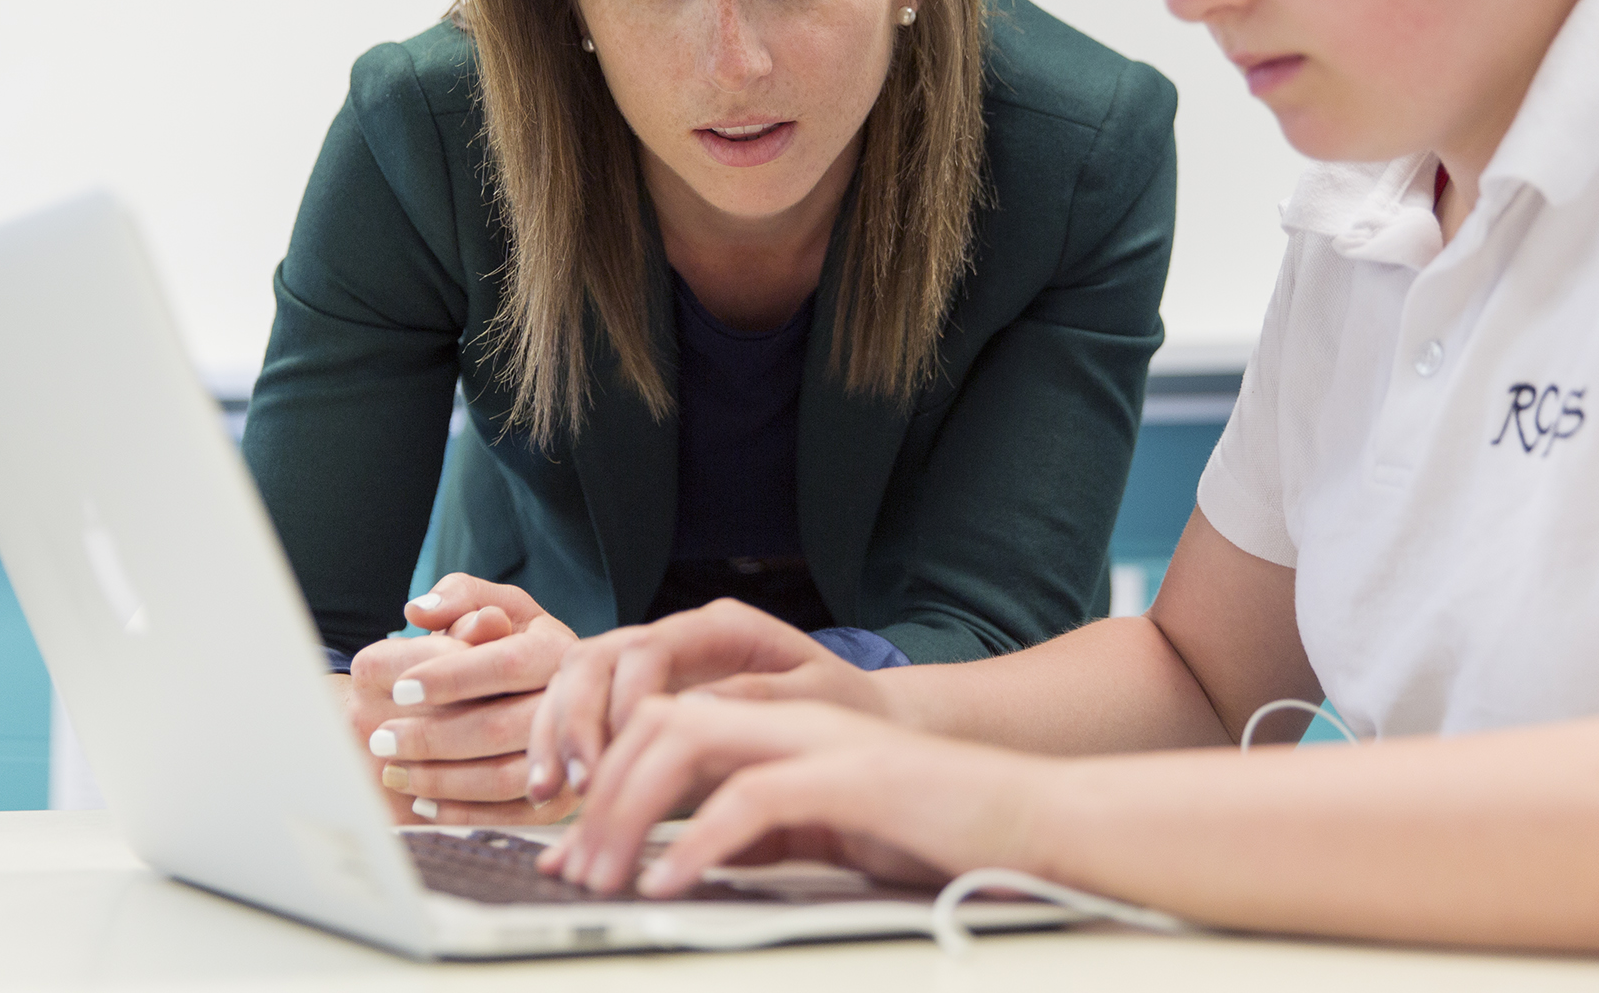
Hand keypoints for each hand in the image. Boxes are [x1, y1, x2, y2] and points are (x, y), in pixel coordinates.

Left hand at [346, 574, 579, 825]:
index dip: (449, 677)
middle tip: (379, 738)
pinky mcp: (559, 798)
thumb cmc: (505, 642)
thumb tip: (420, 613)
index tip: (401, 687)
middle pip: (498, 727)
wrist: (545, 693)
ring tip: (393, 772)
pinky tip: (421, 804)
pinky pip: (508, 816)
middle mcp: (570, 704)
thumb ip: (458, 595)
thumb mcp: (492, 603)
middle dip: (431, 737)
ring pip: (504, 779)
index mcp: (555, 649)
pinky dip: (461, 814)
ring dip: (440, 780)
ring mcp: (569, 756)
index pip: (503, 663)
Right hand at [524, 597, 889, 803]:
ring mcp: (653, 667)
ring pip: (575, 681)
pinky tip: (553, 794)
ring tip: (548, 794)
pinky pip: (579, 714)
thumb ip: (759, 699)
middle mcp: (678, 638)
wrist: (856, 717)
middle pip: (596, 657)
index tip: (623, 753)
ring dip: (555, 735)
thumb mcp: (818, 699)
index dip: (624, 699)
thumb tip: (695, 711)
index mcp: (721, 628)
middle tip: (575, 782)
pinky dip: (559, 749)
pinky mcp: (638, 700)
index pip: (650, 649)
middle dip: (574, 719)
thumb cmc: (842, 707)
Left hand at [540, 692, 1040, 896]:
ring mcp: (821, 739)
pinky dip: (699, 841)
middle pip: (657, 718)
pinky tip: (671, 883)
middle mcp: (790, 717)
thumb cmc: (932, 830)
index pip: (661, 722)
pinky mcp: (854, 776)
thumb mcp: (821, 831)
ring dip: (630, 810)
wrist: (1032, 821)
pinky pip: (754, 797)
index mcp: (778, 724)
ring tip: (605, 877)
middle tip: (570, 868)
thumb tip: (678, 860)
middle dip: (598, 791)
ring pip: (688, 738)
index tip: (566, 847)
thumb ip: (753, 832)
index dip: (602, 777)